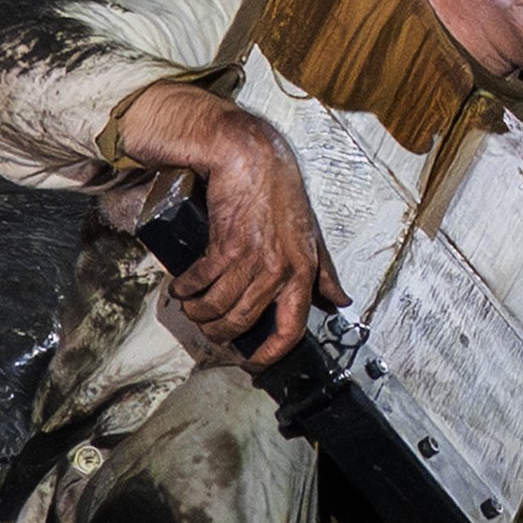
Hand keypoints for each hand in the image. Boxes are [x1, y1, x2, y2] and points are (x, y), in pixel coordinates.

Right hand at [106, 82, 323, 353]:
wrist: (250, 157)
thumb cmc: (279, 193)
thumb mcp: (311, 234)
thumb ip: (324, 270)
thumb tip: (340, 300)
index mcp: (304, 273)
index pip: (293, 329)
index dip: (271, 354)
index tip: (253, 365)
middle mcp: (282, 270)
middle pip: (243, 323)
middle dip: (218, 332)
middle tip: (207, 328)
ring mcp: (254, 258)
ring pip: (219, 307)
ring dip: (198, 311)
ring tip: (190, 305)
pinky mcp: (226, 245)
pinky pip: (201, 282)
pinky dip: (187, 288)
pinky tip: (182, 285)